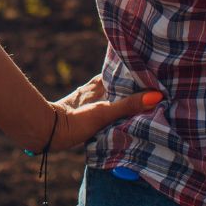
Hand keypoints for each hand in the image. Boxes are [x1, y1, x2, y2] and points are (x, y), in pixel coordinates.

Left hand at [38, 74, 163, 152]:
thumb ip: (129, 105)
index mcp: (99, 84)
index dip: (136, 73)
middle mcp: (94, 90)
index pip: (121, 73)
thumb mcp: (105, 112)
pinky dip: (117, 111)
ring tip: (147, 102)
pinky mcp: (86, 115)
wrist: (48, 132)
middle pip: (119, 85)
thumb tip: (157, 96)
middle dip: (135, 87)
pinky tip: (127, 117)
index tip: (154, 72)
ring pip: (112, 97)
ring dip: (126, 99)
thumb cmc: (75, 119)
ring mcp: (89, 102)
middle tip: (156, 88)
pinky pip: (107, 110)